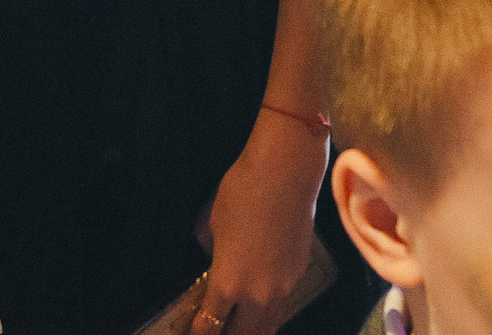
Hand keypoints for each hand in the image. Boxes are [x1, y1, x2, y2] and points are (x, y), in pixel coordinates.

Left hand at [193, 114, 325, 334]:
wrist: (286, 173)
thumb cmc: (243, 192)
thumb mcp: (214, 222)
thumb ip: (213, 250)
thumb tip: (214, 257)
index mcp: (228, 282)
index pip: (210, 324)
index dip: (198, 333)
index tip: (192, 333)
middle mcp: (257, 293)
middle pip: (243, 334)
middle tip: (218, 330)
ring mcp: (283, 286)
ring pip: (268, 325)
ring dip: (252, 329)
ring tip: (241, 325)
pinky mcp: (299, 272)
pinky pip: (281, 303)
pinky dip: (269, 309)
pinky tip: (262, 301)